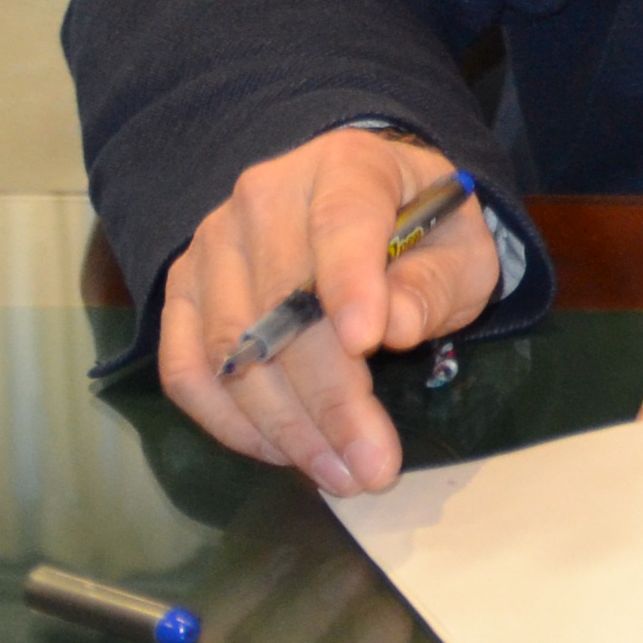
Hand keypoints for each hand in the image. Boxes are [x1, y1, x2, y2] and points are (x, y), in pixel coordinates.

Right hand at [151, 126, 502, 495]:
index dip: (349, 284)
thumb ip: (434, 282)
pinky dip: (229, 422)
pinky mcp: (183, 292)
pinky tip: (284, 452)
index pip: (342, 222)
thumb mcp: (459, 249)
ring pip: (231, 348)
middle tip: (373, 466)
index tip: (370, 344)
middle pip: (281, 304)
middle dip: (329, 397)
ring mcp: (211, 245)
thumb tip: (390, 326)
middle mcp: (263, 198)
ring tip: (342, 474)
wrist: (363, 207)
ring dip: (285, 425)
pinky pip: (187, 369)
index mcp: (346, 168)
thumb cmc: (420, 230)